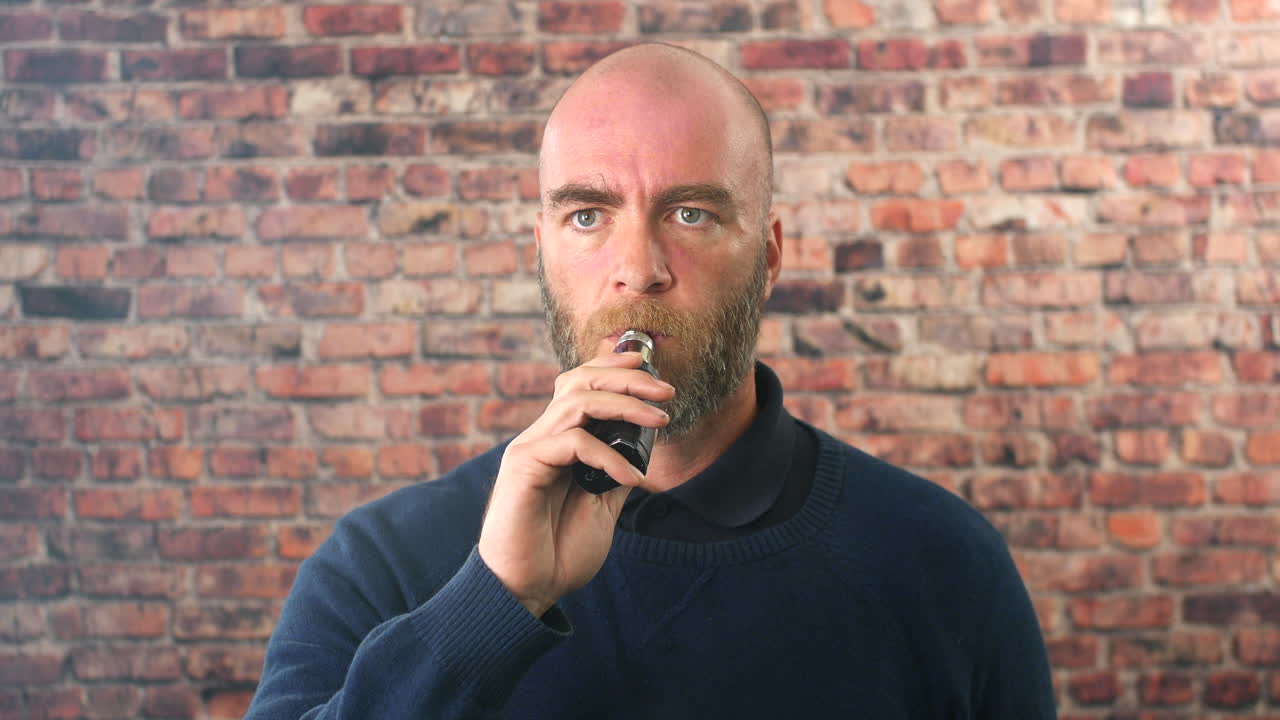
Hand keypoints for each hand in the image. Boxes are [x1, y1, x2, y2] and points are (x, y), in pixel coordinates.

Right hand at [477, 350, 673, 617]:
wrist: (527, 589)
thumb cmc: (558, 552)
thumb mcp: (601, 506)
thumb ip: (616, 473)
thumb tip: (645, 448)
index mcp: (558, 441)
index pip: (581, 384)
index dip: (612, 366)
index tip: (649, 366)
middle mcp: (542, 436)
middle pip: (579, 380)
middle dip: (625, 376)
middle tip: (665, 391)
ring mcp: (531, 447)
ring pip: (577, 401)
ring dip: (625, 404)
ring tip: (660, 421)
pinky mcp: (524, 465)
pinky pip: (574, 443)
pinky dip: (610, 456)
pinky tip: (631, 478)